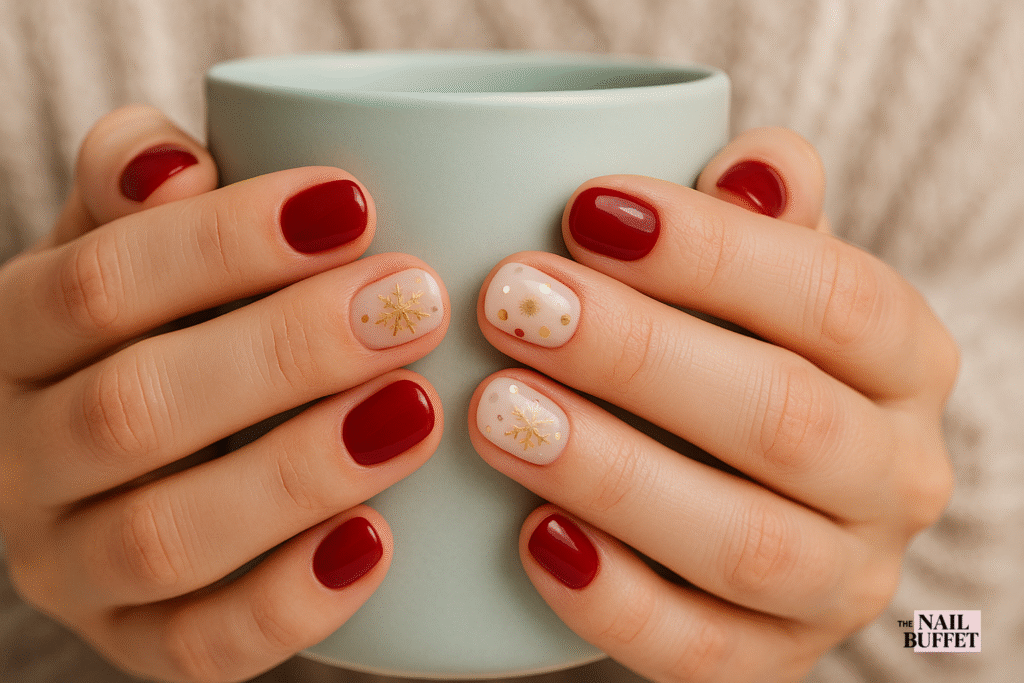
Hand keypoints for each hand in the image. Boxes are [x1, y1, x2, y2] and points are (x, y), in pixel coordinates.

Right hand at [0, 106, 447, 682]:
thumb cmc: (159, 321)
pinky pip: (204, 645)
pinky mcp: (138, 645)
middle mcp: (23, 461)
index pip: (98, 286)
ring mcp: (74, 567)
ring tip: (418, 410)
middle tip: (412, 304)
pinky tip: (381, 539)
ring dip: (302, 471)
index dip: (224, 242)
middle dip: (286, 352)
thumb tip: (175, 163)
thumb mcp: (130, 239)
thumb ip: (137, 183)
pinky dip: (294, 600)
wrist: (138, 456)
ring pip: (168, 536)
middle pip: (135, 410)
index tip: (355, 204)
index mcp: (15, 342)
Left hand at [470, 128, 956, 681]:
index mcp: (904, 362)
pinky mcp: (772, 661)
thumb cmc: (738, 348)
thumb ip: (763, 217)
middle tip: (514, 303)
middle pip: (785, 419)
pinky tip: (532, 537)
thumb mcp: (763, 274)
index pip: (836, 299)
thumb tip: (753, 163)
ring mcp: (841, 583)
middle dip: (639, 356)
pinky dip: (614, 600)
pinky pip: (701, 652)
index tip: (587, 210)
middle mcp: (895, 476)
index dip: (715, 252)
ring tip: (496, 412)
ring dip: (613, 474)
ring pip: (745, 543)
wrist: (745, 489)